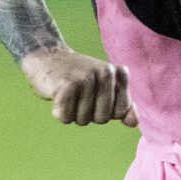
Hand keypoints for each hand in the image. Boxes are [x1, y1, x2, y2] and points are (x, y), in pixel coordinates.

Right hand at [20, 46, 138, 127]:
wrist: (46, 55)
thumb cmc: (78, 77)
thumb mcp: (105, 89)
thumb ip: (123, 107)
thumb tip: (134, 123)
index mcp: (118, 73)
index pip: (120, 112)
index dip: (104, 110)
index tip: (94, 94)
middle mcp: (105, 73)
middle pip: (102, 119)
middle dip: (88, 114)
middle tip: (78, 94)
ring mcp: (86, 78)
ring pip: (83, 120)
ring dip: (72, 112)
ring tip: (68, 92)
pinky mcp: (66, 86)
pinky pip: (66, 118)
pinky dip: (59, 113)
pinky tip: (57, 95)